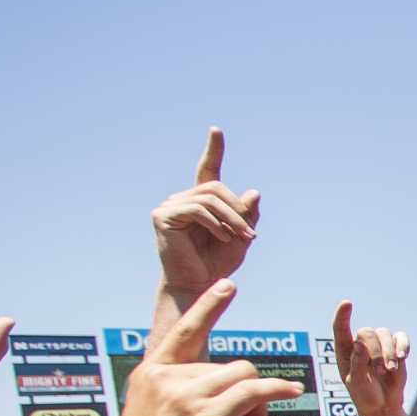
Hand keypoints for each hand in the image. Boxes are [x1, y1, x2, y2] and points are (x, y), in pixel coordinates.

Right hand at [104, 282, 305, 415]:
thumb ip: (182, 396)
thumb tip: (234, 392)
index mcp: (149, 375)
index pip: (184, 332)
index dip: (208, 309)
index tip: (227, 286)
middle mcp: (165, 379)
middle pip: (226, 365)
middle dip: (243, 392)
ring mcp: (185, 396)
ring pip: (243, 375)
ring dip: (258, 400)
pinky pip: (254, 390)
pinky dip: (277, 389)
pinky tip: (293, 391)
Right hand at [152, 127, 259, 295]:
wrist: (198, 285)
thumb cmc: (216, 263)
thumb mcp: (240, 237)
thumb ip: (247, 215)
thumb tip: (253, 192)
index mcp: (201, 202)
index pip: (207, 170)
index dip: (213, 150)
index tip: (216, 130)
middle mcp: (183, 199)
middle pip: (216, 186)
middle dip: (237, 209)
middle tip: (250, 233)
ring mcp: (170, 206)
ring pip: (209, 197)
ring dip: (231, 218)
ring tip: (240, 238)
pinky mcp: (163, 216)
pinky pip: (198, 209)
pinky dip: (215, 223)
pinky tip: (222, 237)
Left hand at [331, 301, 409, 415]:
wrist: (384, 405)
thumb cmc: (365, 395)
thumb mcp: (356, 383)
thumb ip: (357, 363)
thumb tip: (359, 343)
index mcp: (345, 350)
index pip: (340, 328)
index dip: (343, 315)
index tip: (347, 304)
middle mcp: (361, 343)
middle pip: (366, 332)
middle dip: (375, 352)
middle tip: (379, 371)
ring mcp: (379, 344)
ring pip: (384, 334)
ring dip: (388, 353)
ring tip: (389, 371)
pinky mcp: (395, 348)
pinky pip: (401, 338)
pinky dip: (403, 345)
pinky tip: (402, 357)